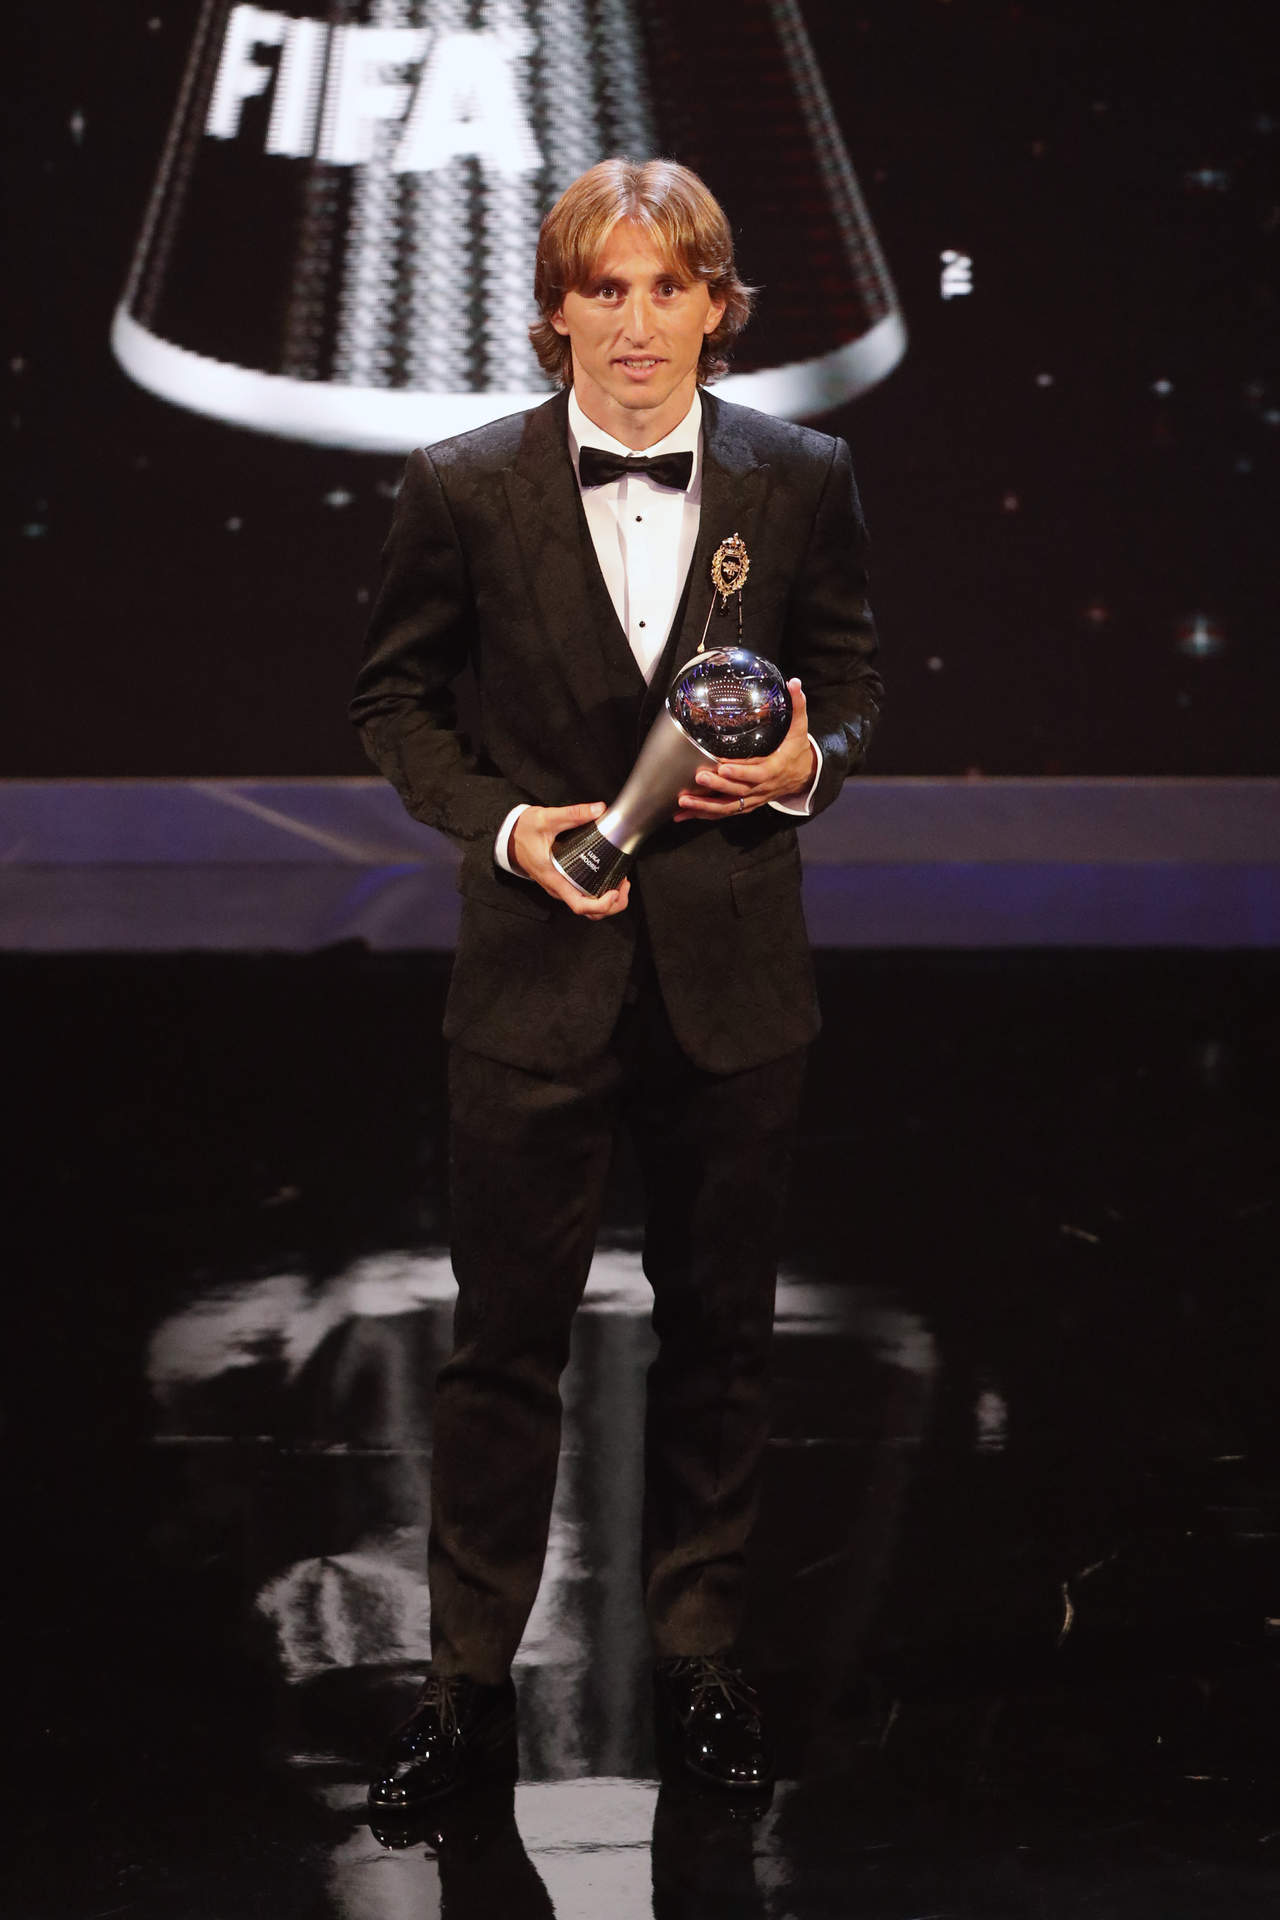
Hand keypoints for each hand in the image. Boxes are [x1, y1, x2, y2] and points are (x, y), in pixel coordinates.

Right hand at [509, 801, 630, 917]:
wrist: (509, 837)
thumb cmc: (523, 832)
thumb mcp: (546, 818)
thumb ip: (573, 814)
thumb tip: (598, 809)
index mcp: (554, 878)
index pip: (579, 905)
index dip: (601, 904)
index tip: (615, 892)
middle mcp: (558, 888)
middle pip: (589, 912)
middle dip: (612, 904)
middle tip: (624, 884)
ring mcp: (561, 888)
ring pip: (588, 908)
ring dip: (609, 902)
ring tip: (621, 883)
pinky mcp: (564, 883)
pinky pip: (584, 898)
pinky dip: (601, 895)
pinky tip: (610, 879)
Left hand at [674, 679, 815, 821]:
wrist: (803, 776)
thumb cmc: (797, 750)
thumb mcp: (800, 728)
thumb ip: (797, 706)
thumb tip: (794, 682)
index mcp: (774, 768)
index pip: (756, 773)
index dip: (740, 772)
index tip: (722, 767)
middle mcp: (762, 788)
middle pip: (738, 792)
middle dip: (717, 787)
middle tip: (698, 778)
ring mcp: (753, 799)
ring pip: (728, 807)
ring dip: (705, 806)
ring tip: (683, 802)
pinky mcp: (745, 805)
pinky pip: (723, 813)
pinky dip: (703, 814)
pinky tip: (682, 815)